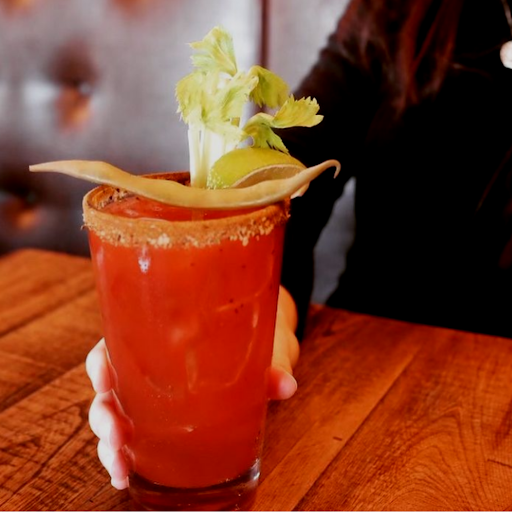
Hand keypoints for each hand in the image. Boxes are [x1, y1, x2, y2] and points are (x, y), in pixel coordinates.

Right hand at [86, 286, 299, 488]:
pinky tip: (126, 475)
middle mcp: (149, 367)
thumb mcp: (259, 347)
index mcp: (160, 339)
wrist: (260, 346)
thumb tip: (286, 385)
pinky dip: (124, 456)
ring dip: (109, 443)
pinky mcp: (165, 421)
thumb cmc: (248, 339)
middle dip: (104, 414)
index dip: (102, 362)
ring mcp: (154, 396)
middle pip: (109, 387)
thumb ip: (269, 367)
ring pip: (114, 416)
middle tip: (118, 433)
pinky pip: (134, 436)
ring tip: (120, 466)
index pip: (117, 344)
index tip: (104, 379)